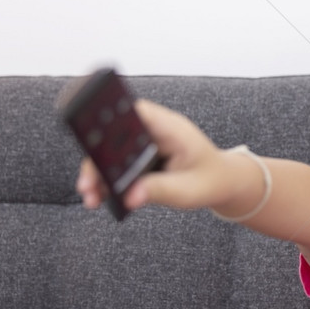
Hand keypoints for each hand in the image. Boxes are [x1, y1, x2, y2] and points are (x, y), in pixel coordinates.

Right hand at [76, 100, 234, 212]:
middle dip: (98, 157)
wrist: (222, 184)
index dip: (111, 118)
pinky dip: (107, 180)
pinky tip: (99, 197)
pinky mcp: (140, 159)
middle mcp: (155, 132)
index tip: (92, 136)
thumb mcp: (188, 189)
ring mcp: (145, 145)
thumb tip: (130, 195)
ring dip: (98, 172)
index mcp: (170, 128)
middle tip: (87, 182)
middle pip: (116, 134)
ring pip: (112, 151)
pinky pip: (117, 164)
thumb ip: (160, 190)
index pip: (137, 112)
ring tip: (91, 195)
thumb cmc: (211, 180)